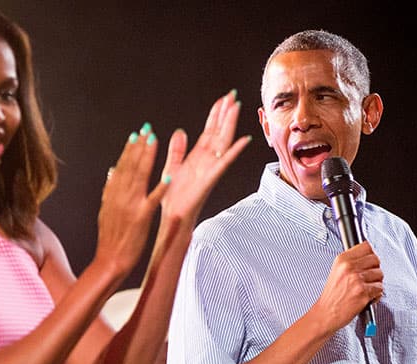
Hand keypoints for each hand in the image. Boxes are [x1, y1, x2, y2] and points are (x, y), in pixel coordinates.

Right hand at [94, 124, 169, 276]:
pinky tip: (170, 176)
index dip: (129, 150)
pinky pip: (153, 199)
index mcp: (112, 195)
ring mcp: (131, 206)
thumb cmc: (110, 238)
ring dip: (147, 158)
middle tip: (146, 130)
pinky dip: (161, 187)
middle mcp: (120, 197)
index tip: (135, 135)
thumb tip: (111, 171)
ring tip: (153, 141)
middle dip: (139, 147)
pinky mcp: (142, 217)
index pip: (121, 167)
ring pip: (139, 176)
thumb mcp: (105, 210)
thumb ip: (109, 190)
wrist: (110, 259)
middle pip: (130, 167)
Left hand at [157, 89, 251, 225]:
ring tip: (236, 107)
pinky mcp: (210, 178)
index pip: (209, 130)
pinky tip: (243, 141)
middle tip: (232, 95)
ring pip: (223, 141)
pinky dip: (234, 152)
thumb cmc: (174, 196)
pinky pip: (224, 162)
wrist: (174, 215)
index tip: (223, 99)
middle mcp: (207, 160)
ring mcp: (211, 168)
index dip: (216, 114)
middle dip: (225, 113)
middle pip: (219, 132)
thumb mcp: (173, 167)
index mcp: (198, 156)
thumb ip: (177, 150)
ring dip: (230, 124)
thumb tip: (180, 132)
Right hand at [313, 241, 382, 330]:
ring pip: (380, 274)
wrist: (326, 313)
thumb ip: (351, 262)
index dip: (370, 254)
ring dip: (376, 283)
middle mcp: (349, 267)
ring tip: (366, 288)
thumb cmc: (331, 296)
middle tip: (368, 277)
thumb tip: (368, 255)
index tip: (368, 261)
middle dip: (374, 269)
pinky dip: (376, 294)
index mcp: (341, 260)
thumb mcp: (336, 272)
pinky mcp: (363, 292)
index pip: (366, 246)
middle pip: (375, 259)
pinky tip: (367, 297)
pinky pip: (380, 288)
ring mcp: (356, 280)